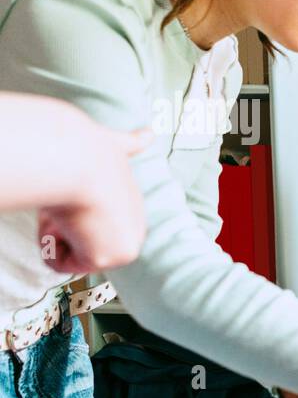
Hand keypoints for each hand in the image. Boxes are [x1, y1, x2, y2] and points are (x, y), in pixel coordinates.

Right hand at [37, 126, 148, 274]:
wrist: (78, 158)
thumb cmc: (87, 150)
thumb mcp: (115, 146)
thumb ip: (131, 143)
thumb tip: (149, 133)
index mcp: (134, 208)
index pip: (95, 223)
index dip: (71, 209)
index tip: (70, 191)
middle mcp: (134, 229)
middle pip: (81, 242)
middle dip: (61, 224)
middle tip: (65, 200)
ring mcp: (124, 245)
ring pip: (69, 252)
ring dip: (54, 231)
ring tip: (65, 207)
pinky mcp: (108, 257)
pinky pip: (60, 263)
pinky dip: (48, 242)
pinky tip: (62, 219)